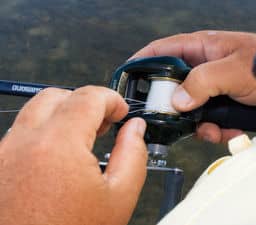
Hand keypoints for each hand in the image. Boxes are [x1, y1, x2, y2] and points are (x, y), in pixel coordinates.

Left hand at [0, 86, 146, 224]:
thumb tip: (135, 129)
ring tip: (83, 138)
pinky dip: (45, 131)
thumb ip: (133, 153)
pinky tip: (60, 155)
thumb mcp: (119, 198)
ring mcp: (4, 154)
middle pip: (58, 96)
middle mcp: (23, 143)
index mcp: (58, 145)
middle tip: (104, 122)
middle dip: (86, 102)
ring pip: (36, 111)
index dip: (111, 98)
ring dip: (64, 114)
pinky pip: (22, 133)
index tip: (121, 111)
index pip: (87, 97)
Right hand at [131, 30, 255, 142]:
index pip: (161, 50)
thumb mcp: (231, 71)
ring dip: (194, 123)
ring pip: (188, 107)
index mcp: (200, 48)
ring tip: (210, 129)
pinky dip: (212, 128)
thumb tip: (177, 102)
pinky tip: (224, 130)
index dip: (141, 60)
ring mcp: (209, 86)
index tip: (127, 75)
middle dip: (170, 104)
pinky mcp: (219, 102)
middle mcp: (201, 67)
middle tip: (169, 117)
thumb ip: (200, 83)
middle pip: (170, 84)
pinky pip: (206, 118)